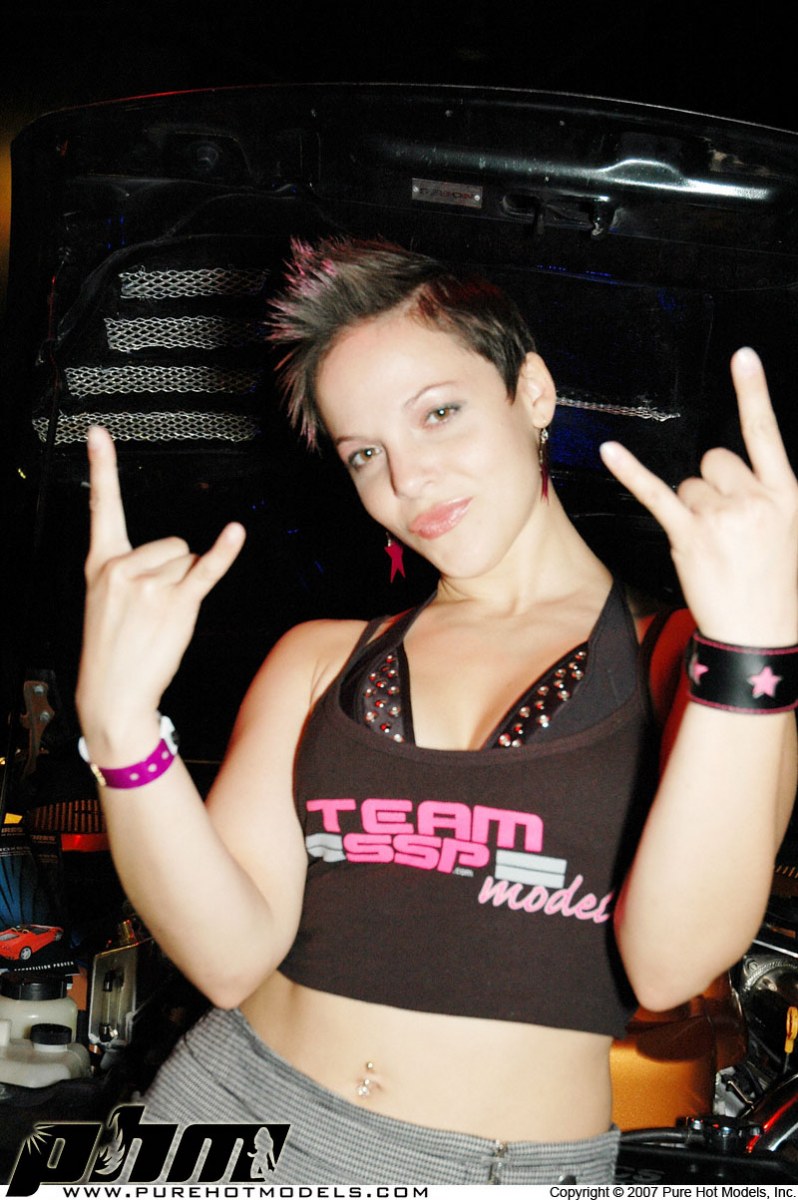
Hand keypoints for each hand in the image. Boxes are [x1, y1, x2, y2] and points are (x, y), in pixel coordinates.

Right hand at [76, 426, 245, 752]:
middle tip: (151, 610)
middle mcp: (121, 567)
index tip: (99, 433)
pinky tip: (236, 533)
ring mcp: (148, 585)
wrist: (111, 694)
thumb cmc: (113, 648)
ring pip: (188, 561)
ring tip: (160, 619)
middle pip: (172, 543)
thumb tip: (182, 555)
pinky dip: (225, 553)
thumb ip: (132, 568)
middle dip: (172, 572)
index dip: (101, 467)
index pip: (102, 506)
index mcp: (101, 563)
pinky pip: (206, 570)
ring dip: (184, 587)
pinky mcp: (174, 603)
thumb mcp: (106, 601)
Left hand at [599, 348, 797, 645]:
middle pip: (716, 460)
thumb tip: (729, 477)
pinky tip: (609, 450)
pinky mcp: (688, 535)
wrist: (760, 636)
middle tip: (725, 527)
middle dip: (714, 486)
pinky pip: (654, 493)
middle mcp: (754, 498)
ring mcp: (720, 516)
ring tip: (712, 546)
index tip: (743, 357)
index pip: (766, 432)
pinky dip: (630, 471)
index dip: (754, 392)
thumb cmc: (775, 587)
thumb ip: (764, 497)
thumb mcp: (788, 533)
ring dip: (692, 509)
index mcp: (785, 494)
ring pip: (688, 484)